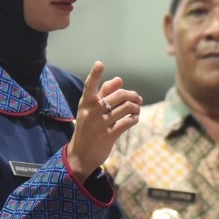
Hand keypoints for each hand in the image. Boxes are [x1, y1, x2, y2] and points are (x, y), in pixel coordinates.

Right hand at [66, 62, 141, 181]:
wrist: (81, 154)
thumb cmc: (87, 127)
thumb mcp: (90, 110)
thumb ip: (103, 93)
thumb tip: (119, 80)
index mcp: (86, 103)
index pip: (90, 86)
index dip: (94, 74)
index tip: (99, 64)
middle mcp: (92, 112)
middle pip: (119, 95)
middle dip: (133, 95)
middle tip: (137, 98)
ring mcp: (100, 124)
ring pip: (126, 108)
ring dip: (136, 108)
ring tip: (136, 110)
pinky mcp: (108, 136)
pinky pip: (128, 122)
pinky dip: (134, 118)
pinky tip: (133, 119)